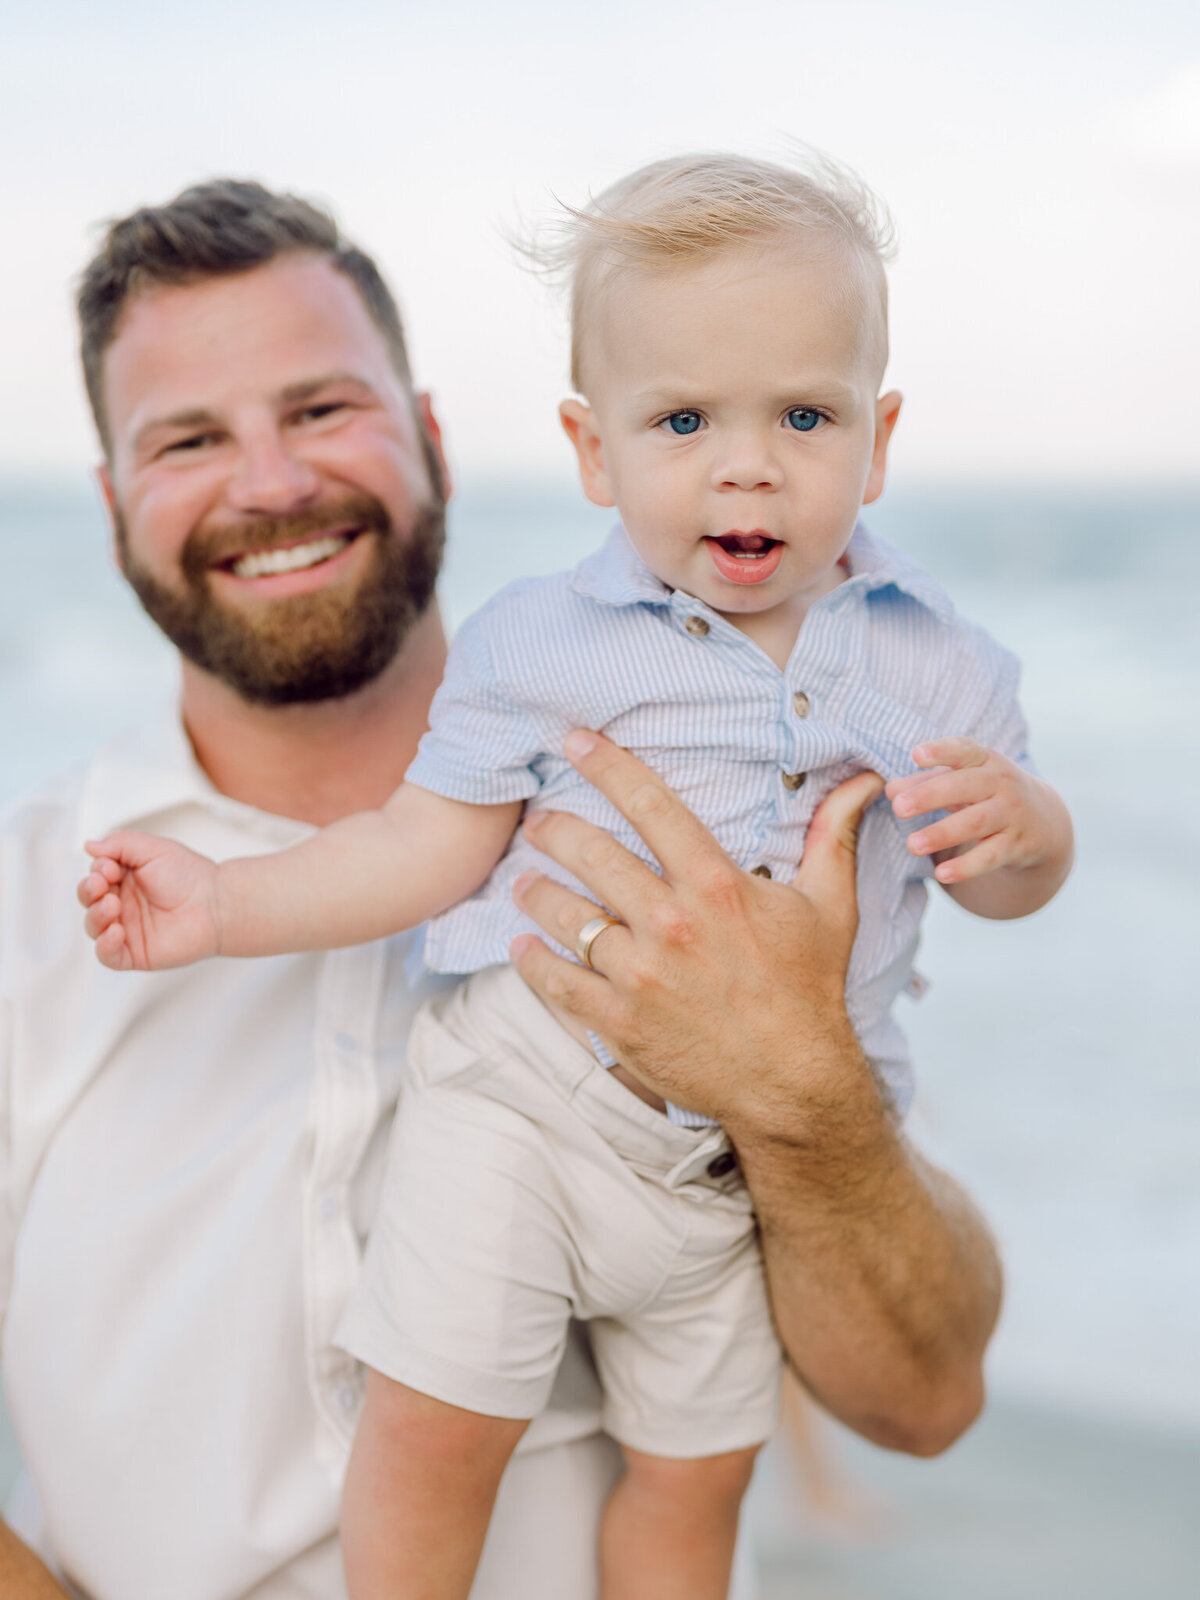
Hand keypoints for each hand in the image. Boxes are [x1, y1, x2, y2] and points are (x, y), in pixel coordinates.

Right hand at [78, 832, 221, 970]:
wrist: (217, 903)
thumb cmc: (191, 875)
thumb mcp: (153, 848)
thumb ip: (120, 843)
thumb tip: (89, 845)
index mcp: (124, 879)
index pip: (95, 876)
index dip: (96, 871)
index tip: (109, 867)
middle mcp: (123, 904)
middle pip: (89, 900)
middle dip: (88, 891)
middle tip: (102, 884)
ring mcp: (127, 929)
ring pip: (94, 927)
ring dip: (95, 915)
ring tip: (112, 904)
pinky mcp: (135, 952)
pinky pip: (108, 955)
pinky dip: (104, 945)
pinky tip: (115, 931)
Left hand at [509, 729, 884, 1132]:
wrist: (794, 1083)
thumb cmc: (809, 989)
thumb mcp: (830, 906)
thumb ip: (834, 836)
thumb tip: (866, 779)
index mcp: (715, 885)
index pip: (650, 804)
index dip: (606, 764)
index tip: (574, 741)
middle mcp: (671, 923)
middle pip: (593, 854)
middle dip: (555, 830)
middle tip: (537, 821)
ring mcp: (640, 974)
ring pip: (565, 915)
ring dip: (536, 892)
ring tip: (523, 881)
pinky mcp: (619, 1021)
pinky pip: (558, 981)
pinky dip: (532, 961)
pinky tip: (520, 946)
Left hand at [886, 737, 1069, 884]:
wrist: (1044, 822)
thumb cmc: (988, 794)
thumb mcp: (962, 781)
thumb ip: (925, 782)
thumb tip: (890, 790)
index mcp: (984, 761)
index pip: (964, 750)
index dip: (941, 751)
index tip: (916, 755)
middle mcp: (1001, 783)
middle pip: (964, 786)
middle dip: (930, 796)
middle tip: (898, 808)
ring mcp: (1011, 814)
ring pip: (975, 822)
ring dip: (942, 834)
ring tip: (912, 845)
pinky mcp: (1017, 845)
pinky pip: (990, 856)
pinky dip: (967, 867)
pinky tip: (941, 874)